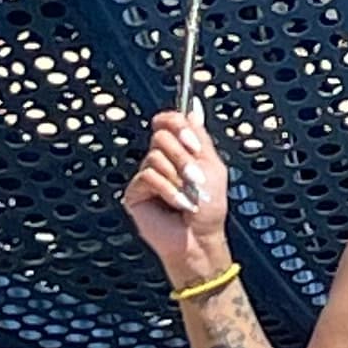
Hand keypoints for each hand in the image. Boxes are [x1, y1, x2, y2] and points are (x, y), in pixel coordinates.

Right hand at [123, 108, 229, 282]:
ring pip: (156, 156)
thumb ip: (200, 137)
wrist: (200, 239)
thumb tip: (193, 108)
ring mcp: (146, 176)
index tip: (192, 140)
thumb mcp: (212, 166)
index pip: (169, 121)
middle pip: (162, 135)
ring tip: (189, 196)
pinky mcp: (135, 192)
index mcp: (179, 151)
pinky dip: (167, 190)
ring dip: (178, 177)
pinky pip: (148, 176)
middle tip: (195, 177)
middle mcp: (160, 160)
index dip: (177, 124)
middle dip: (183, 157)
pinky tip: (177, 204)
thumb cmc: (208, 209)